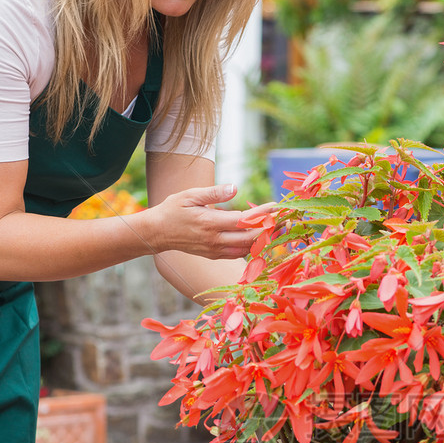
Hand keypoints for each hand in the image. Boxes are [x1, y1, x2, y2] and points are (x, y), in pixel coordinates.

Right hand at [154, 185, 276, 260]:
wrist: (158, 233)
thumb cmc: (173, 210)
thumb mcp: (190, 195)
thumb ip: (214, 192)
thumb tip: (235, 187)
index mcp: (210, 223)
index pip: (244, 220)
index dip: (262, 214)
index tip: (277, 207)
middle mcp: (215, 240)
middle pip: (250, 238)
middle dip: (269, 229)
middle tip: (285, 219)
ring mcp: (215, 250)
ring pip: (246, 248)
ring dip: (263, 239)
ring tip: (278, 228)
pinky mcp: (214, 255)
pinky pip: (238, 253)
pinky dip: (251, 247)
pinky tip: (261, 237)